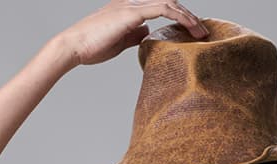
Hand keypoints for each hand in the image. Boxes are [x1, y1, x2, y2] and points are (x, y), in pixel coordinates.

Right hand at [61, 2, 208, 69]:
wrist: (73, 46)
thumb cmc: (92, 46)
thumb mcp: (119, 41)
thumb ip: (134, 35)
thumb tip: (147, 34)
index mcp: (129, 7)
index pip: (160, 6)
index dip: (178, 15)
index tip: (192, 30)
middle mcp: (132, 2)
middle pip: (167, 2)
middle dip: (187, 15)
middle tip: (202, 31)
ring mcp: (131, 6)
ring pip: (168, 3)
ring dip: (187, 16)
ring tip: (201, 31)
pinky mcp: (131, 14)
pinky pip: (161, 10)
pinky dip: (178, 16)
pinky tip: (189, 26)